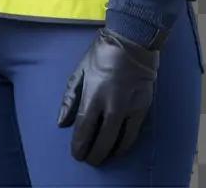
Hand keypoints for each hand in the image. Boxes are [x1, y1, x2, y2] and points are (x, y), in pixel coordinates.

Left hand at [56, 26, 159, 165]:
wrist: (132, 44)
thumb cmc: (101, 55)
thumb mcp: (80, 71)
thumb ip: (70, 97)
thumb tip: (62, 122)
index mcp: (93, 94)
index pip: (84, 127)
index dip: (79, 144)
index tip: (76, 155)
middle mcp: (112, 106)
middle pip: (102, 139)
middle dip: (94, 153)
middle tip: (88, 160)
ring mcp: (129, 109)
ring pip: (120, 141)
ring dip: (110, 153)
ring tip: (102, 158)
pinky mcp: (143, 109)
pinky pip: (133, 135)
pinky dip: (125, 145)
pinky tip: (119, 149)